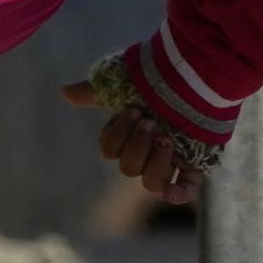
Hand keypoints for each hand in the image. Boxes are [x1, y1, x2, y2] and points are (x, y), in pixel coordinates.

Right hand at [59, 79, 206, 205]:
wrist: (197, 68)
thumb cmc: (156, 73)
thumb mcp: (121, 80)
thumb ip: (93, 91)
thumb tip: (65, 92)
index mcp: (130, 131)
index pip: (110, 150)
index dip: (117, 136)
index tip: (132, 111)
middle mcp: (149, 147)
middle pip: (128, 168)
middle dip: (137, 146)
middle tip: (152, 122)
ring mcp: (172, 156)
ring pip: (152, 183)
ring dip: (155, 162)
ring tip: (166, 138)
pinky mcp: (196, 161)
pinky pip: (186, 190)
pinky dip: (178, 194)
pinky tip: (172, 191)